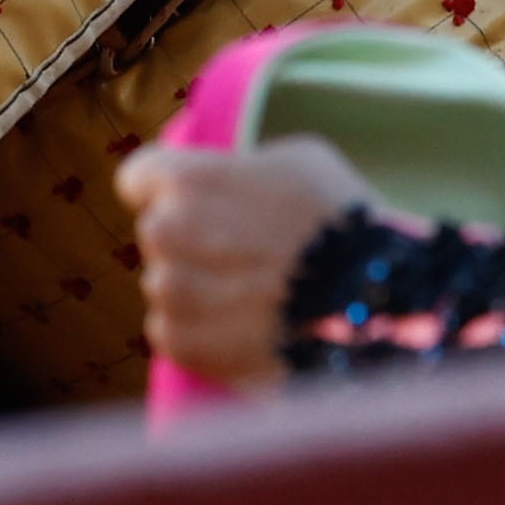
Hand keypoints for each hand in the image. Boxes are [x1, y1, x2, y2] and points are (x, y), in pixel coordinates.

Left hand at [118, 134, 369, 391]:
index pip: (138, 178)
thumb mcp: (296, 161)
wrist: (366, 304)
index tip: (196, 205)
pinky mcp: (182, 343)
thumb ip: (241, 170)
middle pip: (159, 233)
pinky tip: (245, 327)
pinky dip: (202, 332)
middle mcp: (165, 231)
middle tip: (244, 256)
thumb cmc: (339, 221)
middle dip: (191, 243)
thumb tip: (228, 185)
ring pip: (167, 284)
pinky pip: (173, 331)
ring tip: (253, 297)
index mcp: (187, 179)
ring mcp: (169, 291)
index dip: (167, 190)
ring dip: (196, 290)